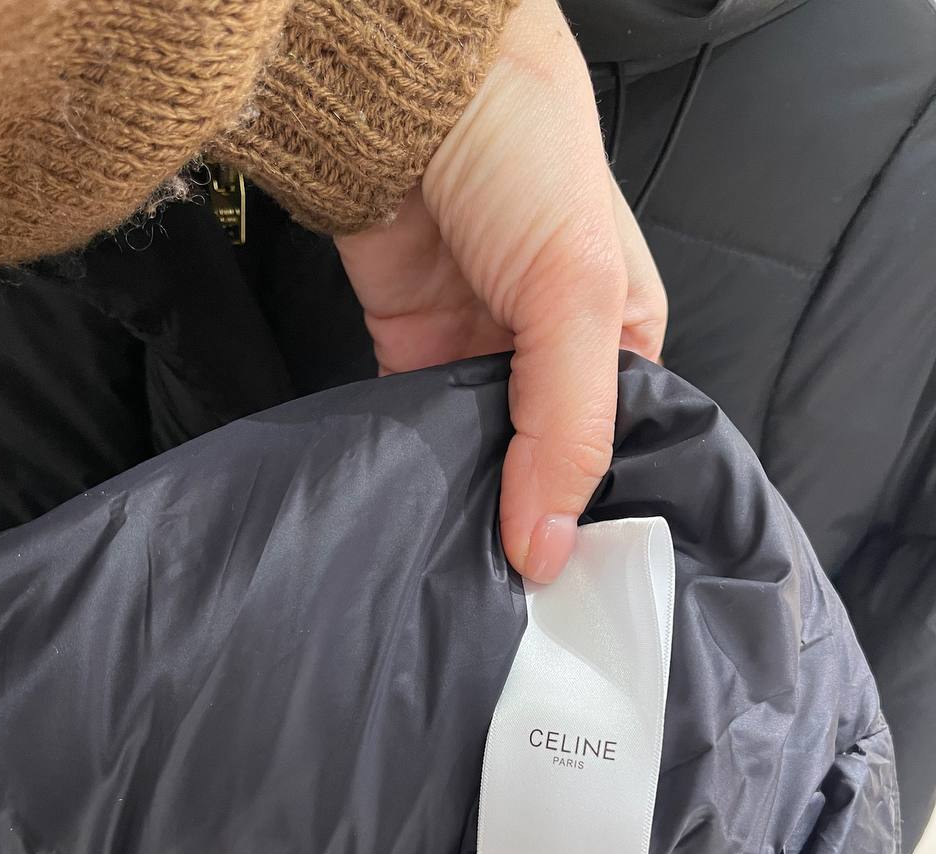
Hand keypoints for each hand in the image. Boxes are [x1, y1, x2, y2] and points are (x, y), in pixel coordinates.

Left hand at [336, 0, 666, 582]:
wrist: (408, 86)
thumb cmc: (525, 155)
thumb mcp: (577, 294)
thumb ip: (568, 428)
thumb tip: (546, 549)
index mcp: (624, 338)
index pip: (621, 449)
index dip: (596, 512)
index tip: (571, 577)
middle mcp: (554, 354)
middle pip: (547, 461)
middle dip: (528, 515)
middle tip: (512, 588)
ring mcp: (480, 354)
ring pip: (480, 454)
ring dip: (470, 497)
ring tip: (462, 558)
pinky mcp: (412, 349)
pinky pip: (419, 427)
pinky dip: (418, 464)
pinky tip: (418, 507)